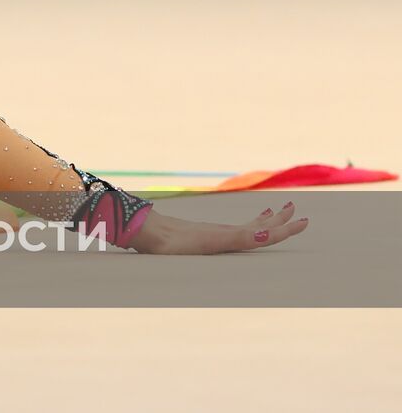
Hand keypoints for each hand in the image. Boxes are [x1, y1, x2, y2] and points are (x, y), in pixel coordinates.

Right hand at [127, 202, 308, 254]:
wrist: (150, 236)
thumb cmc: (172, 243)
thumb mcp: (205, 239)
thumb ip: (236, 236)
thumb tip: (264, 234)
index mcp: (231, 243)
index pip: (264, 236)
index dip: (285, 231)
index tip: (303, 222)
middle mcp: (230, 240)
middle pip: (263, 231)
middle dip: (283, 223)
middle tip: (301, 213)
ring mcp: (223, 236)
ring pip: (255, 228)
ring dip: (273, 220)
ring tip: (286, 209)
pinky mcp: (215, 232)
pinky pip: (243, 226)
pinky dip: (257, 219)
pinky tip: (263, 213)